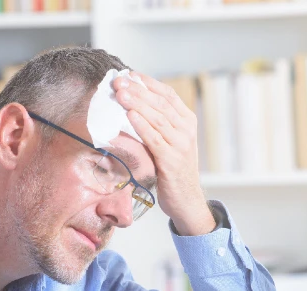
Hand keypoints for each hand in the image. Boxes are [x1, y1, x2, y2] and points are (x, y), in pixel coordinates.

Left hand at [113, 73, 215, 235]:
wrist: (186, 199)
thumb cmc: (173, 170)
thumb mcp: (169, 142)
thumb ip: (157, 124)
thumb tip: (131, 104)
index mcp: (187, 121)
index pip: (168, 94)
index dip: (148, 83)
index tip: (130, 74)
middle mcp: (187, 130)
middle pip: (161, 103)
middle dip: (138, 90)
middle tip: (119, 81)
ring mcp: (181, 145)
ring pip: (158, 118)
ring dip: (137, 104)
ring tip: (121, 93)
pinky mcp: (172, 160)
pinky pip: (155, 139)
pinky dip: (142, 126)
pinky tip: (130, 116)